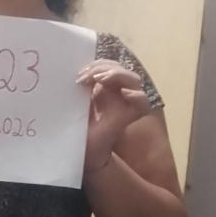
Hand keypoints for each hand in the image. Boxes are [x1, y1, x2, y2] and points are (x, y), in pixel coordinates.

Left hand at [77, 59, 150, 174]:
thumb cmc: (79, 128)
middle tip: (87, 77)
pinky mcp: (131, 116)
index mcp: (104, 87)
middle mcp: (117, 92)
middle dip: (104, 67)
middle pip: (121, 68)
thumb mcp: (76, 102)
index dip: (96, 64)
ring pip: (133, 79)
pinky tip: (124, 94)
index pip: (108, 65)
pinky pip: (143, 102)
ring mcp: (126, 103)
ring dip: (117, 74)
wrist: (83, 152)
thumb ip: (80, 86)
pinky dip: (136, 96)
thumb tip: (72, 68)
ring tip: (99, 80)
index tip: (80, 74)